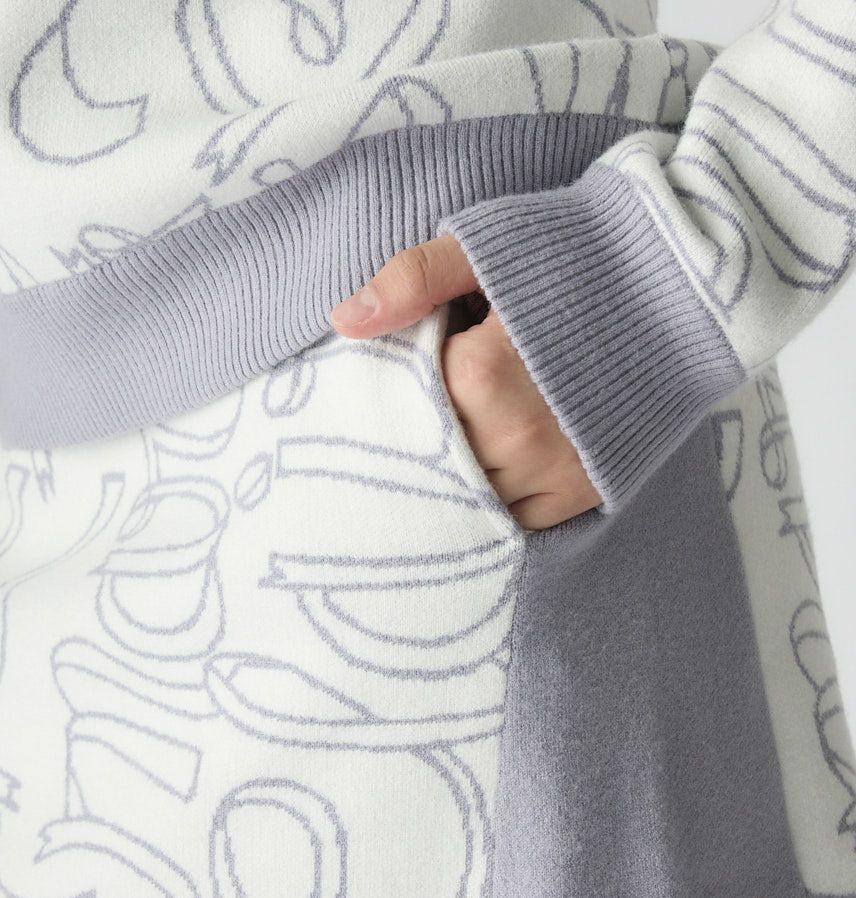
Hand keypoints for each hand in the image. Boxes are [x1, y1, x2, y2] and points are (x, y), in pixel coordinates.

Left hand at [329, 234, 602, 531]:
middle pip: (431, 460)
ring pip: (468, 499)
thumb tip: (343, 321)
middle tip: (430, 413)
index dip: (399, 389)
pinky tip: (493, 470)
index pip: (403, 405)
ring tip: (460, 440)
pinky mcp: (583, 492)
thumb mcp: (485, 248)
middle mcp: (515, 436)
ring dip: (454, 479)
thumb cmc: (576, 254)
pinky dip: (497, 503)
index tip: (410, 372)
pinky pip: (516, 521)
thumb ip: (413, 280)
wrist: (681, 280)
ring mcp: (552, 471)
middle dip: (420, 440)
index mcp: (480, 374)